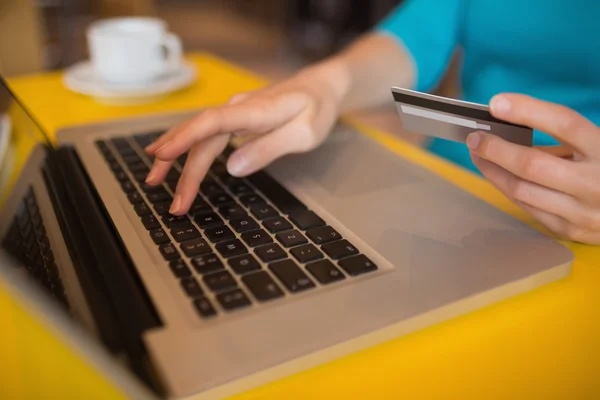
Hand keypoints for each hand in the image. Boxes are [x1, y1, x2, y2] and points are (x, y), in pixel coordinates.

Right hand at [144, 63, 347, 214]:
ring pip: (199, 135)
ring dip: (175, 157)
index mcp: (256, 110)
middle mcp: (238, 107)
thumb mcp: (305, 133)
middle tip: (173, 203)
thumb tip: (233, 168)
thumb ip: (269, 148)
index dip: (185, 139)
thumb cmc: (317, 109)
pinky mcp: (235, 117)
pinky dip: (186, 147)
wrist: (320, 86)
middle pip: (200, 135)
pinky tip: (169, 158)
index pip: (212, 122)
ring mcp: (235, 111)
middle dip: (180, 167)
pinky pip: (205, 133)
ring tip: (154, 181)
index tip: (162, 157)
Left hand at [468, 93, 599, 243]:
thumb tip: (508, 132)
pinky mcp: (570, 230)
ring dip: (492, 171)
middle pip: (531, 164)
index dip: (527, 110)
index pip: (564, 123)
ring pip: (521, 190)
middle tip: (475, 138)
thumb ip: (561, 139)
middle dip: (495, 149)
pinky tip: (497, 176)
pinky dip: (507, 188)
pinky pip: (527, 207)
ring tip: (479, 156)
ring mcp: (582, 210)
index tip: (496, 103)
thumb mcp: (596, 145)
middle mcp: (595, 182)